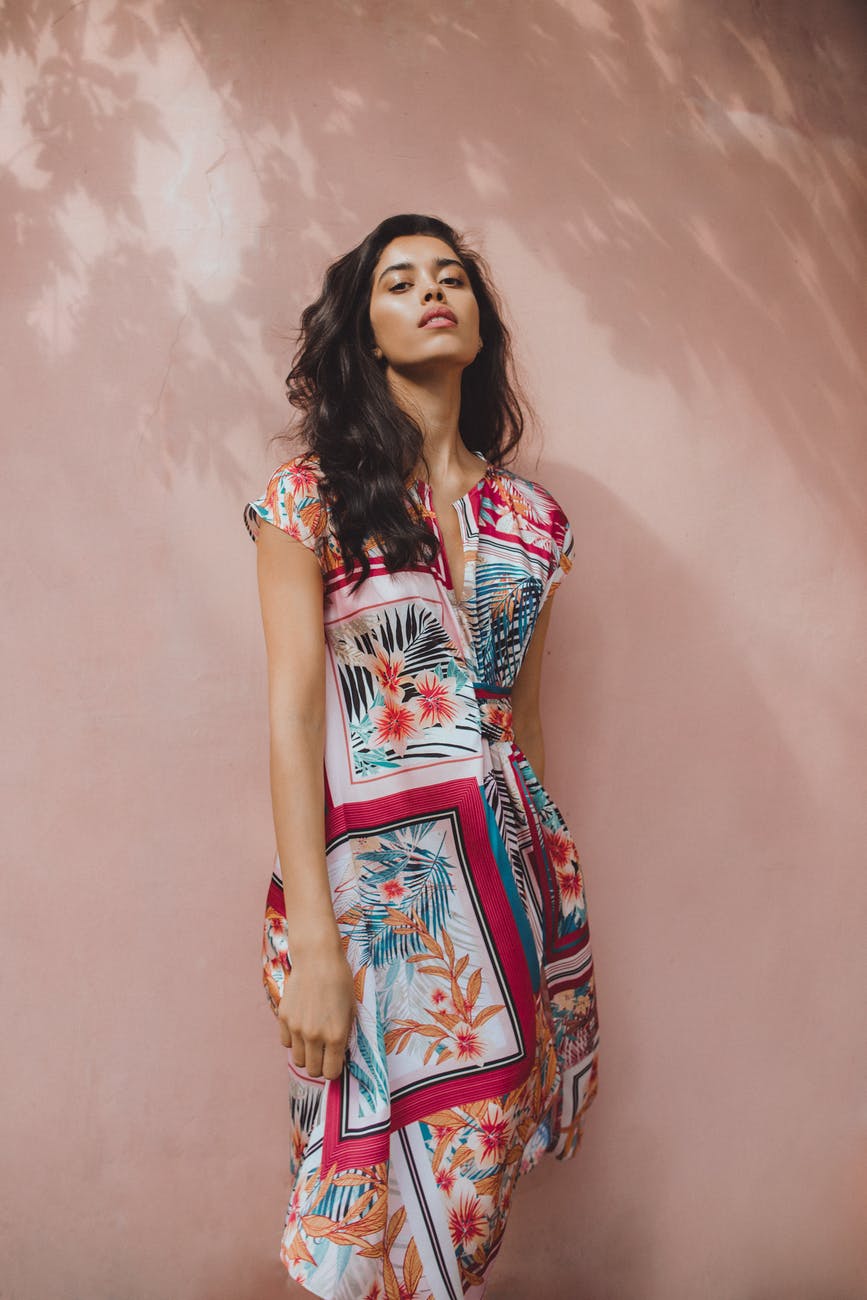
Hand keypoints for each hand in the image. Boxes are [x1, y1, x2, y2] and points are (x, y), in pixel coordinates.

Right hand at [277, 945, 356, 1079]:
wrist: (318, 959)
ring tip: (313, 1041)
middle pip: (313, 1070)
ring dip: (306, 1055)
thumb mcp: (352, 1010)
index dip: (334, 1069)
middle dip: (320, 1065)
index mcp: (335, 1035)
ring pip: (297, 1060)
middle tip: (324, 1053)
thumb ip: (345, 1035)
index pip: (331, 1072)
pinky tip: (302, 1027)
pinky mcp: (283, 1018)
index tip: (335, 1062)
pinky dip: (294, 1041)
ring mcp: (296, 1028)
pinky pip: (286, 1043)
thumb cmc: (340, 981)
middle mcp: (314, 1036)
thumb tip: (339, 1055)